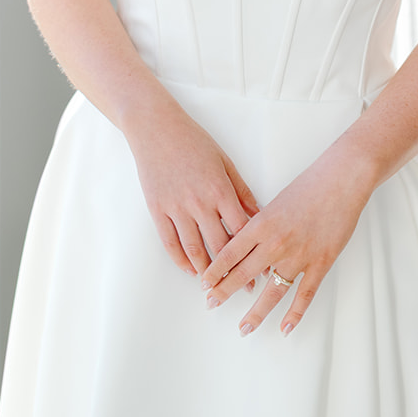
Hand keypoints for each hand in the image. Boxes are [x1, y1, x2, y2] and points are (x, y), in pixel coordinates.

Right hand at [128, 102, 260, 277]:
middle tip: (242, 288)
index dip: (252, 252)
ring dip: (206, 271)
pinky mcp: (157, 210)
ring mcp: (176, 208)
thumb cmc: (194, 141)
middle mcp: (199, 203)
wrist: (156, 128)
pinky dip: (180, 260)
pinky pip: (170, 242)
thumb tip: (257, 213)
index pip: (241, 230)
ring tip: (216, 287)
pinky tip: (190, 269)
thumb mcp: (225, 161)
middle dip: (233, 271)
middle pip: (219, 246)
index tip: (261, 268)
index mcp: (220, 190)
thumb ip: (241, 190)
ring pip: (194, 249)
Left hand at [199, 146, 372, 336]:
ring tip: (244, 328)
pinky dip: (294, 314)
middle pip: (243, 275)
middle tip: (211, 305)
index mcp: (262, 224)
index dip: (215, 272)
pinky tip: (285, 327)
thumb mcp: (276, 202)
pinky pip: (304, 294)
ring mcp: (299, 256)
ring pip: (272, 292)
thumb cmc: (310, 185)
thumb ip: (260, 224)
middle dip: (224, 293)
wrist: (342, 180)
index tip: (204, 284)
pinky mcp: (320, 263)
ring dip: (256, 313)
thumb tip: (246, 244)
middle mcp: (276, 243)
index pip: (230, 254)